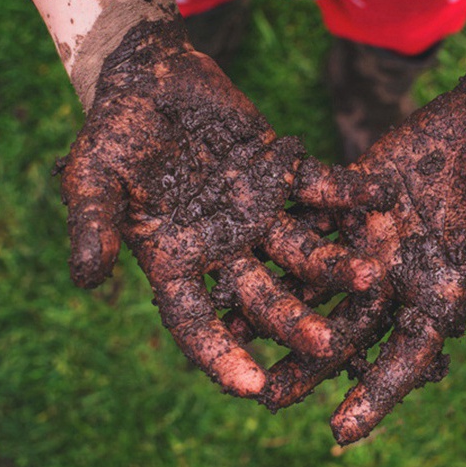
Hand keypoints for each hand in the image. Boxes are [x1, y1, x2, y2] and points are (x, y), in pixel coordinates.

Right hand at [57, 19, 390, 397]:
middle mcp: (224, 247)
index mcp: (177, 260)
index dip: (221, 354)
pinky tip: (380, 197)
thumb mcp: (91, 177)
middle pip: (262, 295)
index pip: (197, 320)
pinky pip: (320, 188)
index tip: (252, 387)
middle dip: (294, 320)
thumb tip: (86, 278)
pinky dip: (348, 192)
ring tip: (372, 275)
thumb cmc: (113, 132)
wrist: (150, 79)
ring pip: (302, 248)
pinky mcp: (283, 174)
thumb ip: (93, 224)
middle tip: (329, 344)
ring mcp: (259, 213)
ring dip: (335, 263)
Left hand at [260, 40, 465, 442]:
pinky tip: (235, 260)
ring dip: (277, 313)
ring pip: (314, 289)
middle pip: (346, 334)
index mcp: (435, 300)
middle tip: (267, 399)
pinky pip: (305, 229)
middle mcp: (393, 282)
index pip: (403, 360)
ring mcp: (366, 245)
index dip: (374, 395)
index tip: (339, 432)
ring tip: (229, 339)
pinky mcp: (346, 205)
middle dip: (309, 366)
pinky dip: (274, 247)